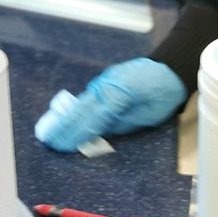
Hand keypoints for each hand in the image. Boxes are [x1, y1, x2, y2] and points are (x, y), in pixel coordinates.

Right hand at [34, 58, 187, 151]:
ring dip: (65, 117)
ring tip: (50, 133)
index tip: (61, 146)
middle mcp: (106, 86)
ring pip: (81, 102)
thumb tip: (97, 134)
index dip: (75, 133)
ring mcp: (104, 81)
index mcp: (118, 94)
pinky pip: (88, 97)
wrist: (170, 70)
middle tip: (47, 141)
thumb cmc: (163, 95)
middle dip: (63, 126)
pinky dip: (75, 110)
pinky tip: (65, 119)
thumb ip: (121, 124)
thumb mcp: (147, 115)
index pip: (92, 118)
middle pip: (80, 109)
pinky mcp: (105, 80)